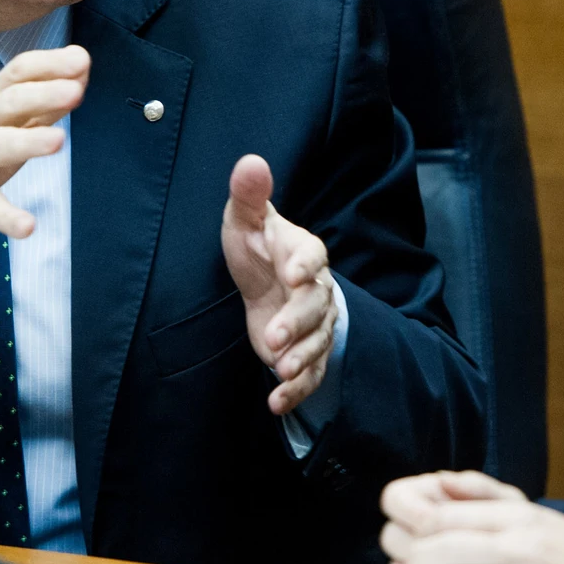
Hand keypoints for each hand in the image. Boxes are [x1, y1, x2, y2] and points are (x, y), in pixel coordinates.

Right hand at [0, 45, 90, 282]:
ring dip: (29, 142)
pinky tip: (28, 226)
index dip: (49, 64)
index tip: (81, 59)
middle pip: (10, 102)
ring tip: (58, 140)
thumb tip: (80, 75)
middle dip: (43, 94)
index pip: (17, 72)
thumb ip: (40, 104)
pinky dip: (7, 217)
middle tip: (75, 91)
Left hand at [221, 154, 338, 414]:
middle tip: (273, 339)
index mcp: (303, 252)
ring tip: (279, 370)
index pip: (312, 255)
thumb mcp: (246, 220)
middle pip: (315, 306)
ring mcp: (315, 323)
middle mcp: (317, 289)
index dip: (304, 264)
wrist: (269, 282)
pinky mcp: (306, 352)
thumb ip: (249, 195)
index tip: (293, 274)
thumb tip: (251, 161)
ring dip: (301, 359)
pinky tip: (276, 401)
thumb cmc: (257, 247)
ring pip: (317, 343)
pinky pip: (310, 373)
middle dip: (297, 323)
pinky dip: (296, 389)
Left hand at [380, 471, 563, 563]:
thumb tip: (437, 480)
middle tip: (406, 560)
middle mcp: (513, 546)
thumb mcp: (533, 513)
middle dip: (402, 556)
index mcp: (513, 517)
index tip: (401, 527)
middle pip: (421, 550)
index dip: (402, 521)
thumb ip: (482, 493)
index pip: (431, 514)